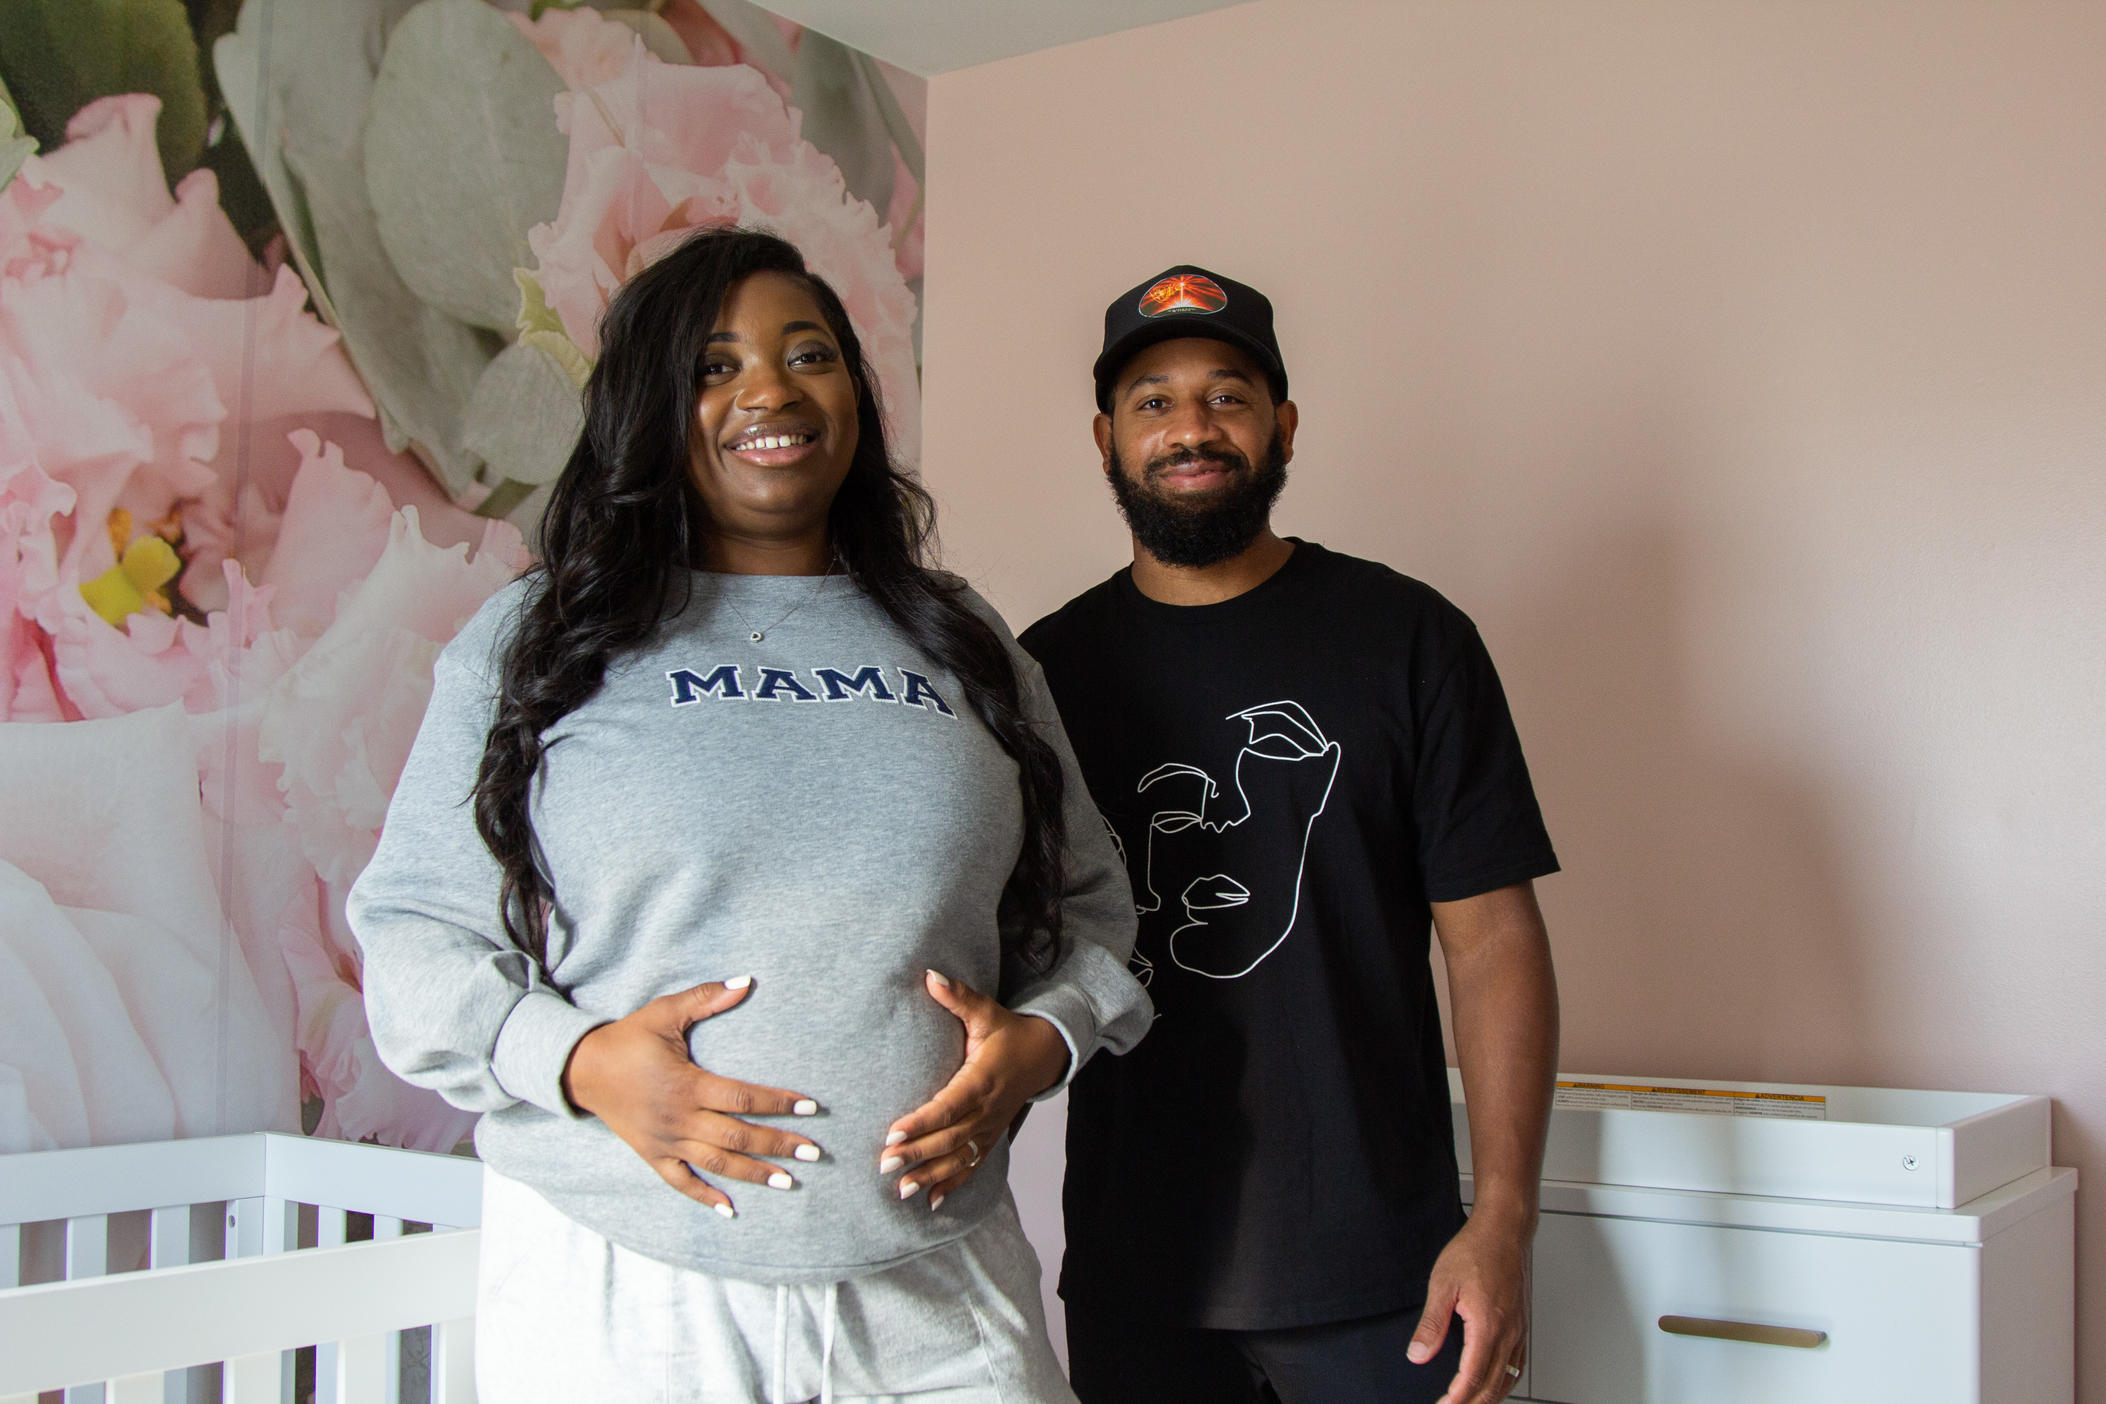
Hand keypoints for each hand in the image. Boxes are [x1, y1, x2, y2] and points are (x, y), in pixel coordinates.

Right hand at [560, 978, 821, 1216]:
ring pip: (717, 1163)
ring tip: (788, 1182)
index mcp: (688, 1085)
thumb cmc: (628, 1038)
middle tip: (814, 1152)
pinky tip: (730, 1210)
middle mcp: (680, 1119)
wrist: (582, 1069)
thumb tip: (746, 981)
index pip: (743, 1099)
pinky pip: (681, 1183)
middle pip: (738, 1136)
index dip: (779, 1102)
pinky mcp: (652, 1155)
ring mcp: (666, 1142)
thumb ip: (706, 999)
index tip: (811, 1107)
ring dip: (754, 1173)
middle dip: (778, 1144)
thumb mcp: (664, 1012)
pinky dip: (705, 1198)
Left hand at [882, 970, 1069, 1209]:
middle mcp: (987, 1108)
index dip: (922, 1122)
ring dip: (931, 1175)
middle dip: (917, 1153)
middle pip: (950, 1137)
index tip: (893, 1133)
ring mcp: (991, 1126)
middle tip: (885, 1164)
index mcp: (982, 1079)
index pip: (949, 1105)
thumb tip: (930, 975)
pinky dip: (953, 1185)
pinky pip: (973, 1165)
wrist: (1045, 1054)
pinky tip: (931, 1203)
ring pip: (960, 1157)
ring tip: (902, 1190)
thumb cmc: (1009, 1032)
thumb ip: (958, 998)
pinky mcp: (992, 1137)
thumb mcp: (986, 1012)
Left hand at [1411, 1212, 1530, 1403]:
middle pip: (1493, 1385)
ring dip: (1489, 1396)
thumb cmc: (1476, 1250)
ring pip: (1508, 1378)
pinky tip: (1495, 1382)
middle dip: (1471, 1403)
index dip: (1456, 1398)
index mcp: (1488, 1326)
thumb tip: (1418, 1354)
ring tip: (1469, 1402)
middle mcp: (1509, 1333)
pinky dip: (1505, 1381)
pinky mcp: (1523, 1324)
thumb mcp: (1442, 1284)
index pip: (1472, 1377)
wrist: (1505, 1229)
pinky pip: (1518, 1363)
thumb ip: (1431, 1324)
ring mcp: (1519, 1329)